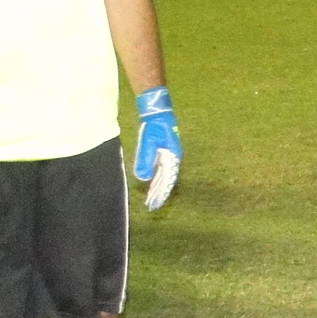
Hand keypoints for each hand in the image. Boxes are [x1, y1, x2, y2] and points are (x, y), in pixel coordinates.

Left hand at [132, 86, 181, 210]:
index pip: (167, 180)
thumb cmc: (154, 127)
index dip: (161, 193)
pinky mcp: (165, 151)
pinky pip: (163, 169)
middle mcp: (173, 158)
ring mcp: (170, 155)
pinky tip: (153, 182)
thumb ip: (146, 160)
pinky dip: (158, 178)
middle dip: (160, 193)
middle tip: (152, 205)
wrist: (158, 112)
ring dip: (159, 186)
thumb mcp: (148, 143)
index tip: (155, 204)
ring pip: (165, 175)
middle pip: (167, 180)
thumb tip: (143, 178)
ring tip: (152, 197)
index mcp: (172, 157)